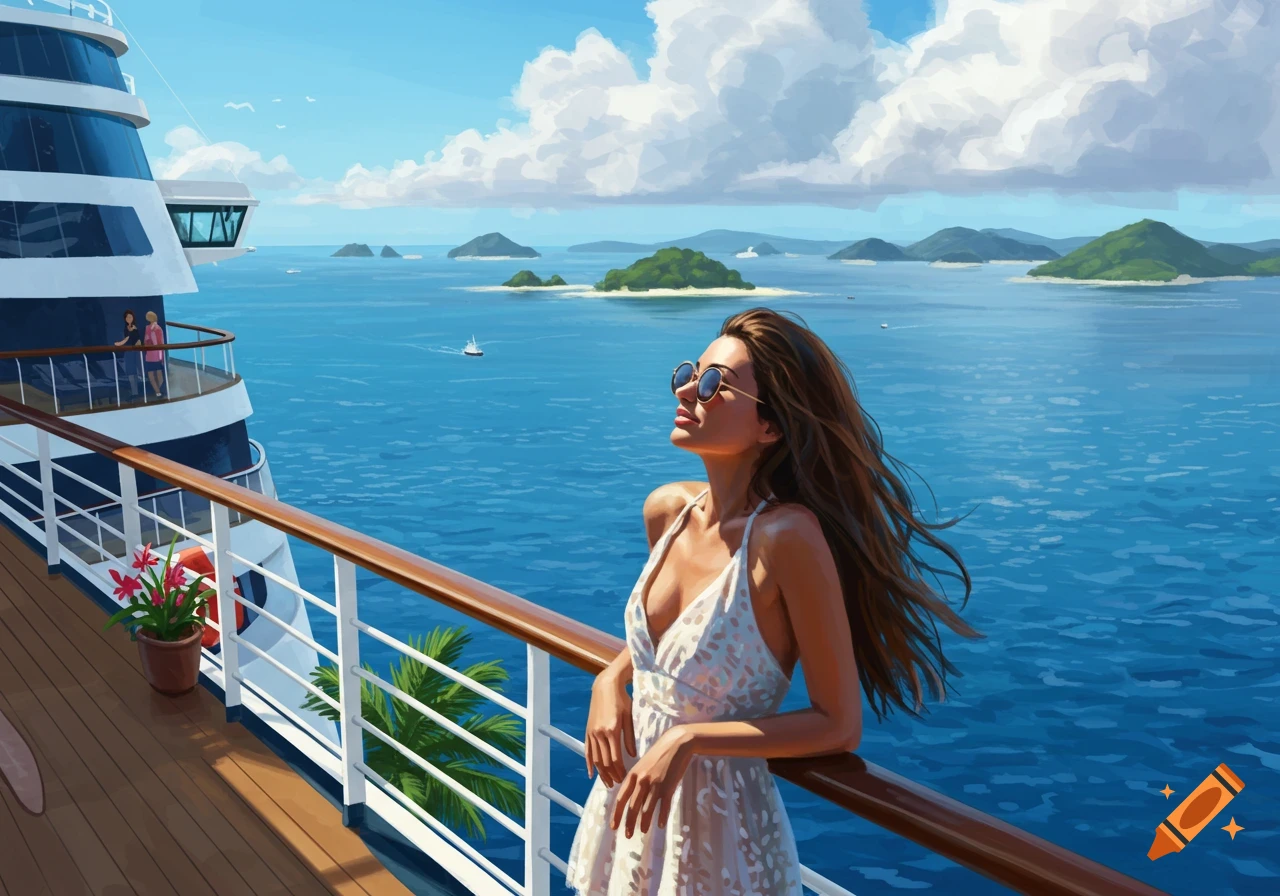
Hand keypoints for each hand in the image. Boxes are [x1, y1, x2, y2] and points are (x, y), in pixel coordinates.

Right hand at [584, 672, 635, 787]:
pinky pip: (588, 751)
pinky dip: (589, 763)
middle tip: (618, 785)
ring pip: (595, 759)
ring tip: (607, 782)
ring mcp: (592, 733)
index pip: (616, 758)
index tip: (625, 778)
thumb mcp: (629, 717)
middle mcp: (600, 733)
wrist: (605, 686)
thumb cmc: (622, 700)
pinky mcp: (588, 731)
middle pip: (605, 762)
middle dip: (611, 775)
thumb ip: (630, 738)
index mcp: (612, 731)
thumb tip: (632, 755)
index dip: (620, 771)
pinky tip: (591, 773)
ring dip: (601, 773)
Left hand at [610, 727, 692, 837]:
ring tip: (643, 831)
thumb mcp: (642, 765)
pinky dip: (661, 817)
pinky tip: (660, 824)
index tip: (613, 826)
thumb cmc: (659, 754)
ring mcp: (655, 784)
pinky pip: (663, 806)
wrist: (676, 743)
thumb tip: (631, 798)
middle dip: (629, 823)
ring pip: (647, 809)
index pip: (621, 798)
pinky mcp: (668, 786)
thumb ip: (636, 780)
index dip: (616, 814)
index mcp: (632, 775)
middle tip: (627, 835)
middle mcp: (641, 781)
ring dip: (644, 822)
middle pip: (632, 807)